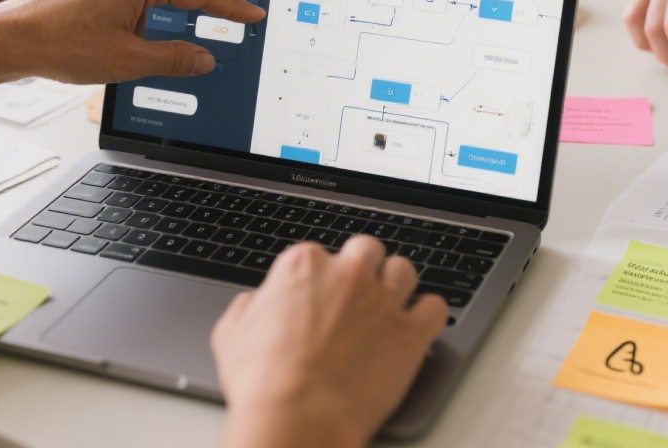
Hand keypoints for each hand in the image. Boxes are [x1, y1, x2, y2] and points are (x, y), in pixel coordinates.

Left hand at [0, 0, 266, 84]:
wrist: (3, 42)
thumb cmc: (58, 47)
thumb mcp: (129, 61)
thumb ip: (174, 58)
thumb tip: (203, 58)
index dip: (229, 8)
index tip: (251, 13)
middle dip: (170, 23)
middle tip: (168, 47)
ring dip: (136, 22)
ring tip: (113, 49)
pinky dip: (114, 13)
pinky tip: (98, 34)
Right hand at [211, 237, 447, 447]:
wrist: (299, 417)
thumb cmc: (264, 383)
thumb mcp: (232, 335)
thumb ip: (249, 307)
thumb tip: (256, 302)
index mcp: (303, 266)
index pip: (319, 254)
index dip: (319, 277)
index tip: (319, 296)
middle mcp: (348, 274)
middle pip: (367, 250)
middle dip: (363, 268)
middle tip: (356, 294)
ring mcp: (383, 301)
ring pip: (404, 270)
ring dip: (397, 285)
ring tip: (389, 307)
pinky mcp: (411, 332)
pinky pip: (435, 307)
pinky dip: (427, 314)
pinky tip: (416, 326)